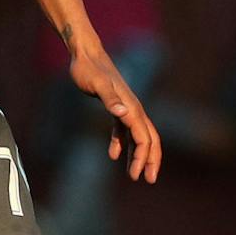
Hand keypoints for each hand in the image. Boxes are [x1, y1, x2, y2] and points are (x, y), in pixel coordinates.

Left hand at [69, 46, 161, 183]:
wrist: (85, 54)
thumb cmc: (88, 69)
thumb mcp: (96, 84)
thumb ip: (110, 99)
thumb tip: (123, 114)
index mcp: (131, 107)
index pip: (143, 138)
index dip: (143, 158)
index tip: (138, 176)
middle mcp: (133, 108)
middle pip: (149, 139)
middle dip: (150, 160)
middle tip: (148, 180)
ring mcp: (125, 108)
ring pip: (138, 136)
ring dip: (138, 155)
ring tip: (134, 175)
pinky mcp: (116, 106)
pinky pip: (123, 130)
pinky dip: (121, 143)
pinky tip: (114, 155)